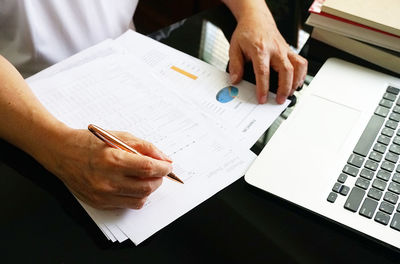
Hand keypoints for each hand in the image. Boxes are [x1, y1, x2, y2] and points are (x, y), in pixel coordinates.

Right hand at [38, 128, 172, 209]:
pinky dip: (134, 196)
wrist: (61, 152)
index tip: (168, 166)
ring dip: (148, 189)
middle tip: (158, 172)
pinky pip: (126, 205)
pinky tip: (131, 185)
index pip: (148, 168)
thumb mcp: (119, 136)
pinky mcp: (99, 202)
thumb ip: (145, 148)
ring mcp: (102, 194)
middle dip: (158, 179)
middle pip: (146, 187)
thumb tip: (164, 159)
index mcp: (113, 160)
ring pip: (139, 200)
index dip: (163, 168)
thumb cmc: (89, 142)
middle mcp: (107, 180)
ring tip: (145, 178)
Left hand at [228, 9, 307, 103]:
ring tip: (288, 94)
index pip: (263, 71)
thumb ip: (235, 65)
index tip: (262, 98)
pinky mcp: (289, 51)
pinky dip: (302, 74)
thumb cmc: (247, 33)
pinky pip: (301, 63)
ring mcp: (285, 50)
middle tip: (278, 100)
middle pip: (285, 71)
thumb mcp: (234, 48)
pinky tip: (296, 83)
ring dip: (295, 82)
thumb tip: (235, 80)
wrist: (256, 20)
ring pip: (298, 66)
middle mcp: (275, 49)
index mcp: (260, 49)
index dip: (263, 87)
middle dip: (284, 88)